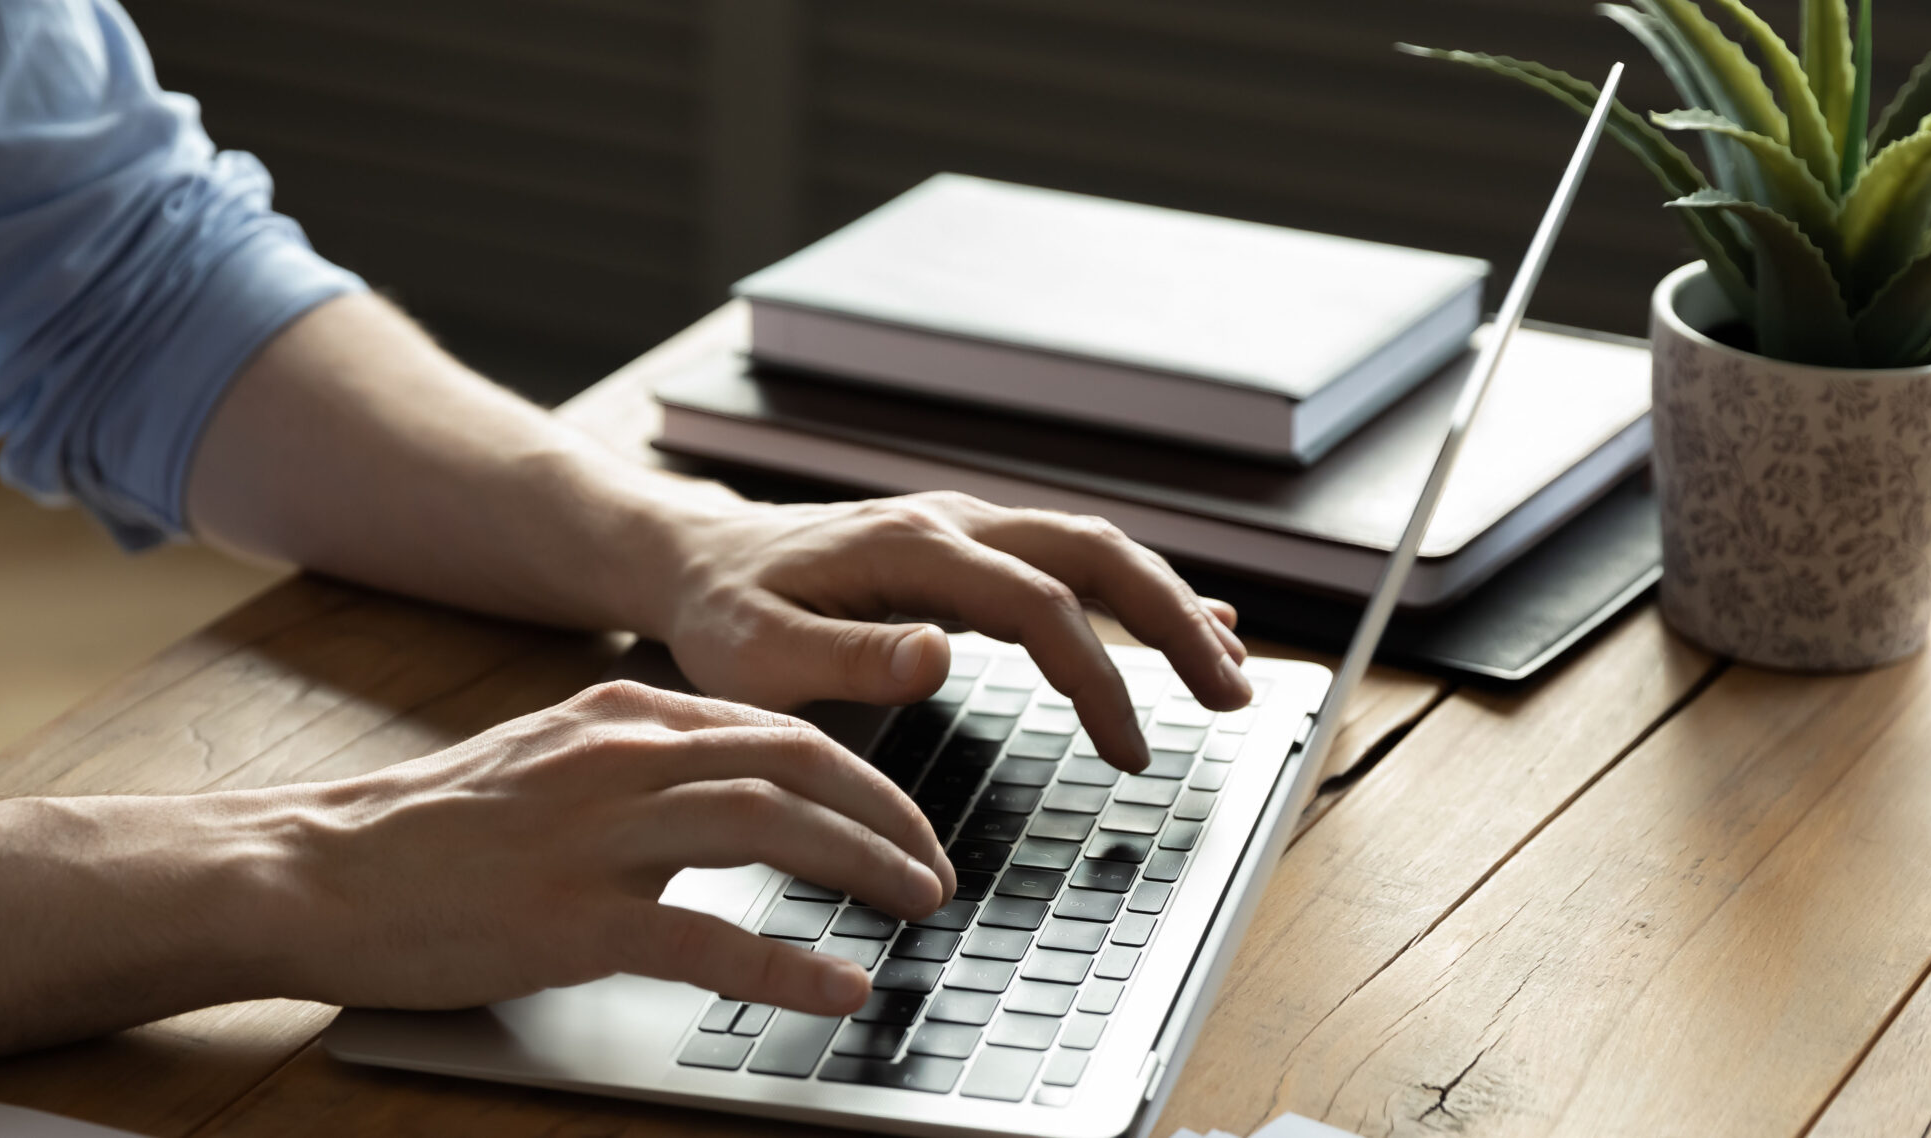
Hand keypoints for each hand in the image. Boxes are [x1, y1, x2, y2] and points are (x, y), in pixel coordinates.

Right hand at [257, 680, 959, 1015]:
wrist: (314, 868)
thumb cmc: (425, 832)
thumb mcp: (544, 763)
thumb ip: (636, 766)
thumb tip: (730, 790)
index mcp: (619, 718)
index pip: (774, 729)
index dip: (860, 774)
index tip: (902, 818)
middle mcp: (621, 760)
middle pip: (797, 764)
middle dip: (888, 814)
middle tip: (936, 867)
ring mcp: (597, 837)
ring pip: (771, 828)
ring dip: (864, 866)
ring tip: (919, 906)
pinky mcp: (571, 918)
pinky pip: (707, 939)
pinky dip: (788, 964)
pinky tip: (840, 988)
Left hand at [653, 492, 1248, 771]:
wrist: (695, 558)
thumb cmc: (722, 615)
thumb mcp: (758, 654)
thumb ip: (848, 658)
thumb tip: (939, 654)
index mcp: (909, 548)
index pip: (1038, 605)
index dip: (1097, 677)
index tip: (1131, 751)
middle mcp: (951, 521)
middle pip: (1096, 554)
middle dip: (1175, 621)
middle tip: (1235, 697)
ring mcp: (965, 527)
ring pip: (1096, 549)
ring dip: (1169, 605)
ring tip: (1230, 673)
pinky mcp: (968, 547)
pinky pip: (1071, 560)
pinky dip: (1136, 591)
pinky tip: (1196, 620)